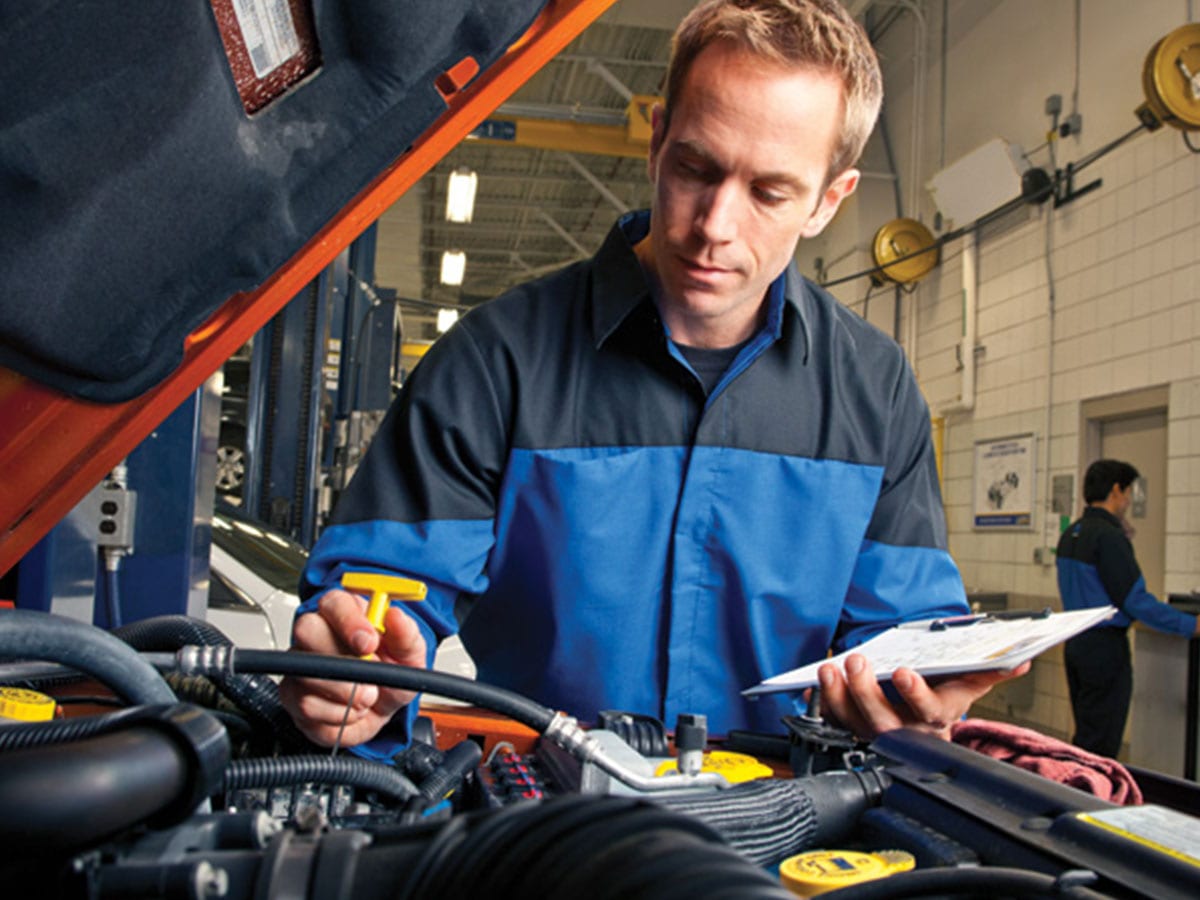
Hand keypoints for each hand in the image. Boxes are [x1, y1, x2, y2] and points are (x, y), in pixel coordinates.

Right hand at [279, 588, 427, 746]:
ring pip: (309, 673)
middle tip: (371, 678)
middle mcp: (317, 633)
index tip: (370, 642)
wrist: (382, 712)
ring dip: (347, 694)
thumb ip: (406, 635)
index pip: (334, 602)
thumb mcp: (410, 655)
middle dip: (343, 660)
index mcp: (346, 613)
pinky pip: (307, 705)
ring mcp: (300, 664)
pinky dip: (337, 715)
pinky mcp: (292, 695)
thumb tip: (395, 615)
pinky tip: (350, 710)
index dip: (349, 621)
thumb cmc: (390, 675)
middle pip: (307, 629)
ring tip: (367, 697)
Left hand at [815, 653, 1031, 739]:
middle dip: (866, 691)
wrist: (923, 707)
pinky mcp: (852, 727)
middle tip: (857, 662)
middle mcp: (904, 730)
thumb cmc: (943, 690)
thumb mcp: (970, 680)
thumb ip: (992, 670)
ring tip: (830, 670)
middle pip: (882, 719)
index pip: (927, 710)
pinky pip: (833, 721)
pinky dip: (821, 704)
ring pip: (853, 722)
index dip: (914, 694)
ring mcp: (876, 730)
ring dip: (838, 697)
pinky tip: (813, 686)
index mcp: (935, 717)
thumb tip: (1020, 662)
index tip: (903, 672)